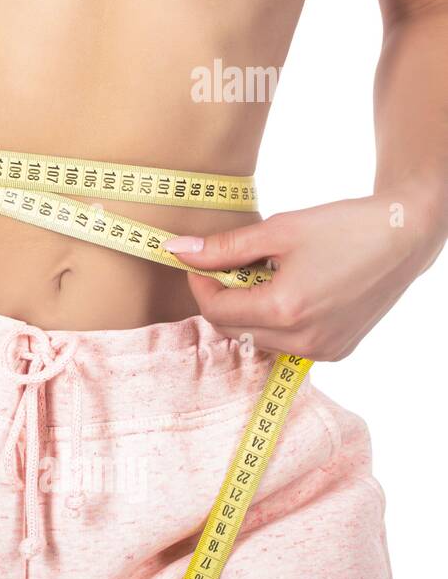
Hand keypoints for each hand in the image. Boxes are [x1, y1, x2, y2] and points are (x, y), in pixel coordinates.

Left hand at [164, 194, 443, 360]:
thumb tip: (175, 250)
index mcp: (285, 310)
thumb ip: (223, 247)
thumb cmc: (342, 227)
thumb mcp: (277, 231)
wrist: (403, 236)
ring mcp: (323, 351)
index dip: (200, 285)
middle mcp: (304, 340)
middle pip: (233, 329)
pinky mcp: (336, 351)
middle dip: (222, 298)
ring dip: (248, 311)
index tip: (198, 261)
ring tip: (267, 274)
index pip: (216, 311)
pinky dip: (275, 321)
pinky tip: (290, 290)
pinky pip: (285, 343)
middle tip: (231, 265)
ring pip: (257, 339)